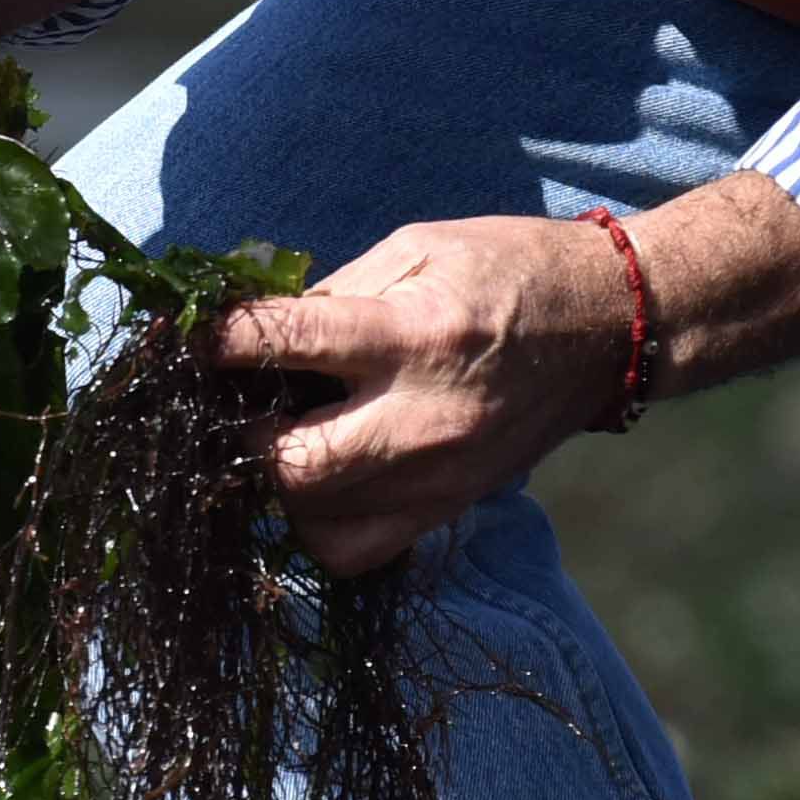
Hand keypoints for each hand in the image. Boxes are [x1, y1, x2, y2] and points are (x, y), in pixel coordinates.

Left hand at [205, 211, 640, 571]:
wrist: (610, 327)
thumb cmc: (509, 271)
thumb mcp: (417, 249)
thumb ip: (330, 292)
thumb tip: (249, 331)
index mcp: (412, 335)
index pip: (282, 345)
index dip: (218, 342)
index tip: (189, 339)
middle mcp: (422, 419)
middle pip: (288, 464)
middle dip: (237, 435)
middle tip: (230, 405)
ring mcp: (437, 478)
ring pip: (310, 518)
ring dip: (272, 482)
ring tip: (276, 439)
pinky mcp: (446, 511)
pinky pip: (352, 550)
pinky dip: (315, 524)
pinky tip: (319, 481)